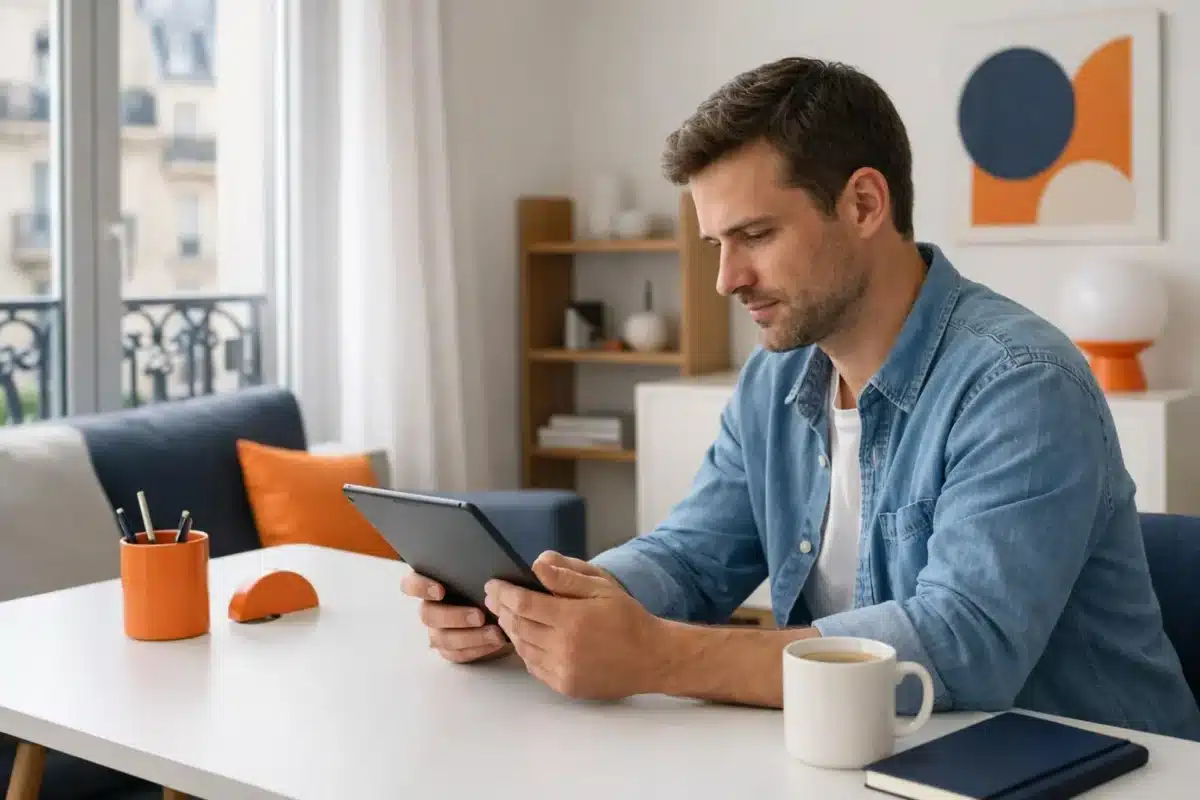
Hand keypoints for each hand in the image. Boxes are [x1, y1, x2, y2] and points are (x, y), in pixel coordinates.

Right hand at [401, 571, 511, 663]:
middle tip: (480, 616)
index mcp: (431, 583)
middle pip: (428, 615)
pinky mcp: (450, 649)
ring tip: (495, 633)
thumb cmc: (489, 584)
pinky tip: (495, 642)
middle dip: (454, 616)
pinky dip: (477, 649)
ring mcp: (437, 630)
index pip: (411, 584)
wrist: (503, 608)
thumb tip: (491, 565)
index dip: (420, 587)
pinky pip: (457, 654)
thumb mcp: (484, 571)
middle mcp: (430, 607)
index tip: (440, 591)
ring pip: (443, 638)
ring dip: (470, 637)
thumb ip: (478, 565)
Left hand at [484, 551, 666, 700]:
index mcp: (572, 619)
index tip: (492, 584)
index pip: (523, 603)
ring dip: (511, 630)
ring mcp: (563, 670)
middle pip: (517, 626)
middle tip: (494, 597)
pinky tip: (527, 638)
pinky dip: (525, 650)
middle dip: (501, 609)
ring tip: (507, 615)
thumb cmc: (628, 618)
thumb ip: (567, 577)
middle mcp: (564, 647)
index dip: (503, 592)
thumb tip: (537, 565)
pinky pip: (534, 666)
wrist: (652, 658)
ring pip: (522, 647)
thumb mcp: (602, 587)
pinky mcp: (566, 686)